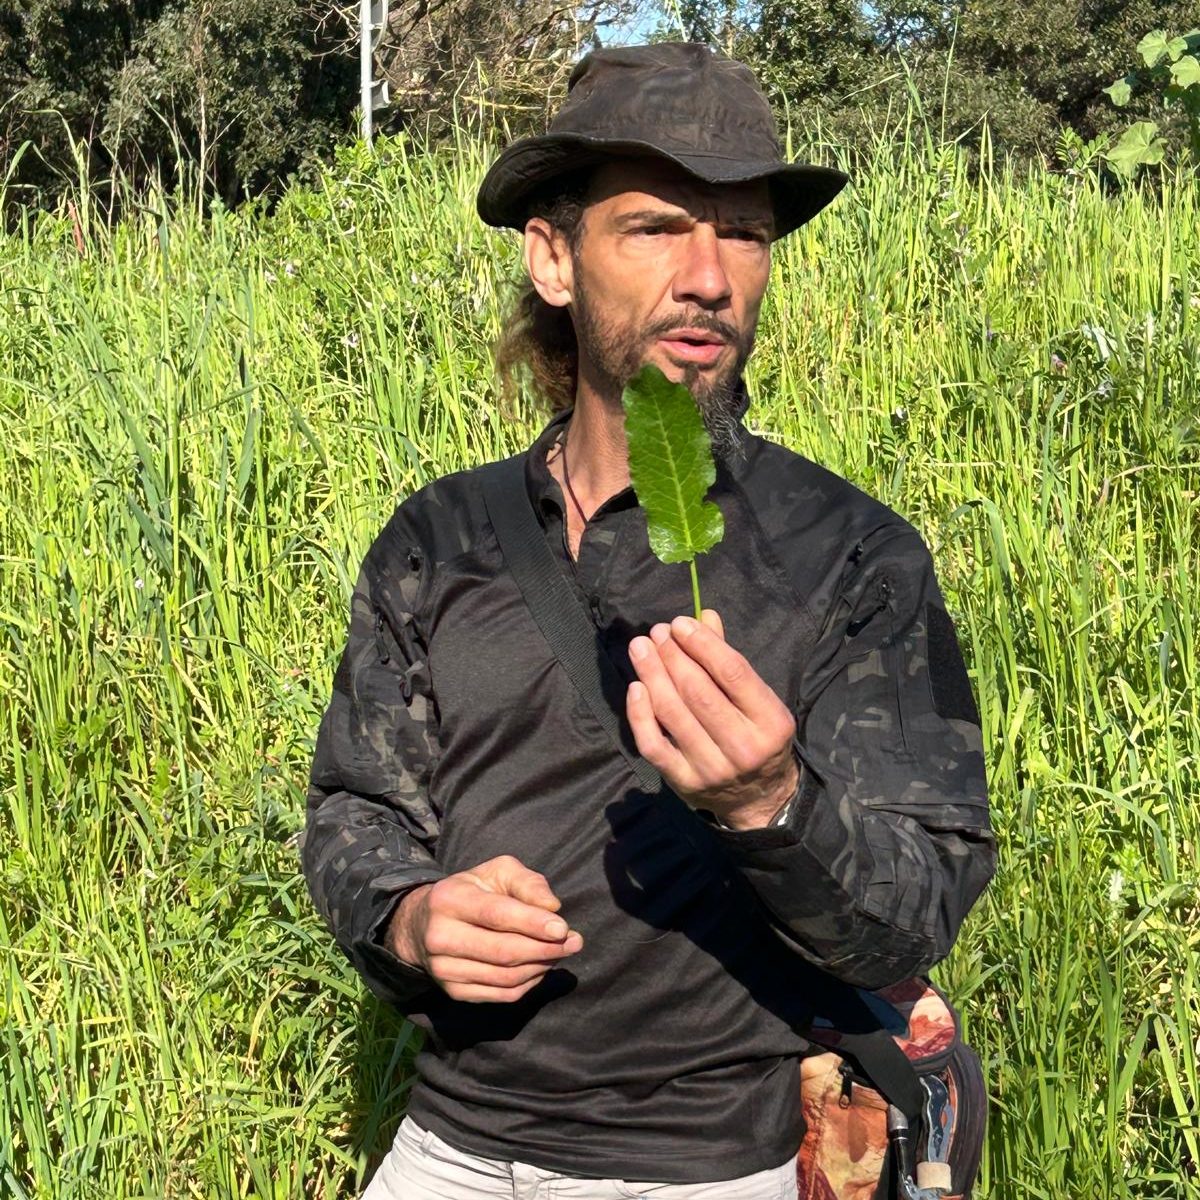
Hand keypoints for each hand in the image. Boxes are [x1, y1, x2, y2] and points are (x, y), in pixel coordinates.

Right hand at [386, 855, 583, 1002]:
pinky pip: (501, 995)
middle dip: (545, 949)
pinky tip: (540, 968)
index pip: (496, 915)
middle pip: (503, 951)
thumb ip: (526, 882)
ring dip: (541, 967)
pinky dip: (528, 984)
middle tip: (574, 943)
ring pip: (505, 977)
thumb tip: (552, 906)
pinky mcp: (454, 991)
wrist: (425, 924)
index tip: (563, 928)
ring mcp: (444, 969)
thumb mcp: (497, 872)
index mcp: (449, 899)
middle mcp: (440, 936)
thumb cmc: (472, 892)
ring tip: (560, 953)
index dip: (532, 923)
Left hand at [626, 610, 798, 829]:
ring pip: (674, 714)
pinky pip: (653, 744)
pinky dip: (640, 714)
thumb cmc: (757, 737)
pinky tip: (635, 687)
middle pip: (698, 692)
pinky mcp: (684, 782)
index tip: (680, 624)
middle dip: (673, 656)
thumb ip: (729, 660)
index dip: (703, 644)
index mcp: (771, 722)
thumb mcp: (758, 701)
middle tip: (657, 633)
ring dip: (652, 675)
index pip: (733, 673)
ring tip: (640, 648)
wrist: (760, 799)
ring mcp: (711, 768)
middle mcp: (743, 747)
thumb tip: (704, 616)